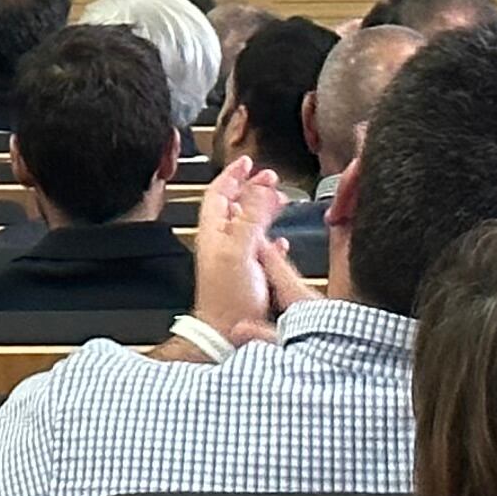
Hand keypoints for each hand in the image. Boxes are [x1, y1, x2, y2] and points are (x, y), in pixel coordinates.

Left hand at [191, 156, 304, 340]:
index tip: (247, 162)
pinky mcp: (247, 276)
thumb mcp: (239, 250)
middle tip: (271, 177)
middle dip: (252, 189)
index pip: (219, 194)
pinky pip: (260, 250)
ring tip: (281, 200)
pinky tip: (282, 241)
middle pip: (235, 206)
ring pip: (248, 225)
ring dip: (264, 210)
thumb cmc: (229, 297)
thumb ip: (250, 218)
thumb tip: (259, 188)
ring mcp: (234, 259)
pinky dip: (272, 239)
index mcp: (214, 232)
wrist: (226, 333)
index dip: (232, 175)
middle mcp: (221, 243)